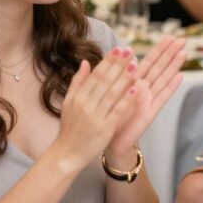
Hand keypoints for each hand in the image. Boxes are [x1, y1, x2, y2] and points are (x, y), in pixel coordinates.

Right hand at [52, 47, 136, 170]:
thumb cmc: (70, 127)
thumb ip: (78, 82)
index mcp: (78, 97)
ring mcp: (95, 117)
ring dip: (124, 78)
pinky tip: (135, 89)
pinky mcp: (104, 129)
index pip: (96, 75)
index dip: (108, 61)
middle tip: (130, 51)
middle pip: (104, 81)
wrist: (67, 154)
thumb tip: (86, 62)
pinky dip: (125, 100)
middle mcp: (85, 104)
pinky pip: (116, 112)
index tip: (119, 48)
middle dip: (118, 65)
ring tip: (135, 65)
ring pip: (111, 94)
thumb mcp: (69, 103)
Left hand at [106, 37, 186, 155]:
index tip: (169, 36)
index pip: (148, 61)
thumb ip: (114, 72)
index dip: (159, 49)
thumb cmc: (107, 115)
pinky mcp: (150, 112)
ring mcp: (149, 99)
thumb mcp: (107, 90)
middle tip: (181, 39)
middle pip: (159, 67)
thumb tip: (119, 51)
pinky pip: (162, 97)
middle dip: (170, 52)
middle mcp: (143, 88)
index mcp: (132, 81)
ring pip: (163, 78)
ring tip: (183, 52)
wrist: (109, 139)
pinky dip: (171, 87)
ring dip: (173, 66)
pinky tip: (179, 76)